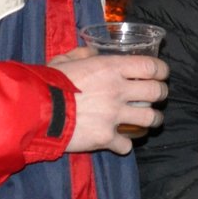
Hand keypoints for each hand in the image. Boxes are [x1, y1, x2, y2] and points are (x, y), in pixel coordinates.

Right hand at [51, 47, 168, 153]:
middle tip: (156, 96)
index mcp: (111, 68)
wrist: (36, 111)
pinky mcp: (106, 138)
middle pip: (157, 92)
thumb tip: (93, 54)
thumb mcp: (64, 60)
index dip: (161, 70)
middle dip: (161, 94)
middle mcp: (118, 90)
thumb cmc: (48, 82)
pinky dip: (124, 145)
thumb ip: (83, 55)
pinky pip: (126, 145)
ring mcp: (114, 116)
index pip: (151, 67)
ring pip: (150, 119)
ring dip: (151, 120)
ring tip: (147, 121)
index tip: (161, 74)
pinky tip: (118, 142)